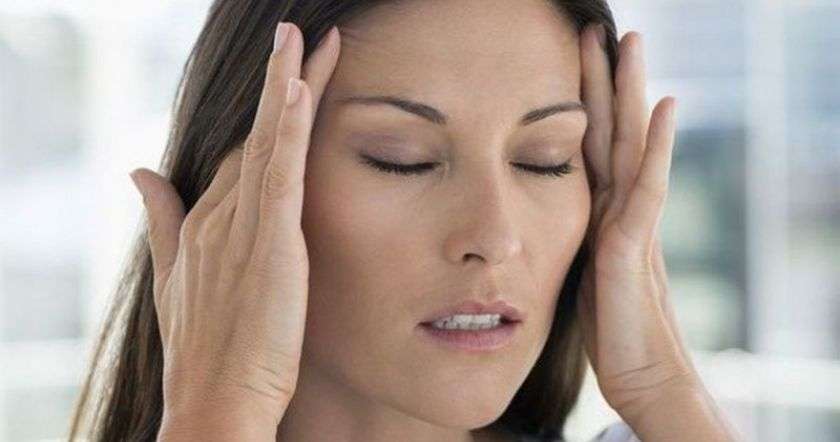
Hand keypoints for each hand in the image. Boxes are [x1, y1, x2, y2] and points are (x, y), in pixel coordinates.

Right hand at [129, 22, 339, 435]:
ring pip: (268, 143)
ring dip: (286, 86)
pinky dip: (287, 132)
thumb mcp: (176, 277)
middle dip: (279, 81)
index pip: (243, 151)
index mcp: (208, 220)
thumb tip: (137, 172)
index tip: (286, 73)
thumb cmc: (204, 347)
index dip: (265, 112)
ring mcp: (241, 226)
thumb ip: (162, 220)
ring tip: (303, 38)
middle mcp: (221, 214)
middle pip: (257, 135)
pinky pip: (279, 176)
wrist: (213, 400)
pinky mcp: (268, 244)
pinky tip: (298, 90)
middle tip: (295, 33)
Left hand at [576, 25, 700, 421]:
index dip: (585, 104)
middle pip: (613, 132)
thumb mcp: (582, 273)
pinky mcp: (634, 248)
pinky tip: (663, 107)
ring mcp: (632, 224)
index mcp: (600, 214)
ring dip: (631, 93)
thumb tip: (552, 223)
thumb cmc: (611, 331)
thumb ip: (574, 240)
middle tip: (607, 30)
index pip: (591, 147)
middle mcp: (620, 208)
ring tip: (633, 43)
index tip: (579, 62)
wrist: (642, 377)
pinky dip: (656, 147)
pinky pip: (646, 188)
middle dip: (608, 81)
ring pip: (630, 145)